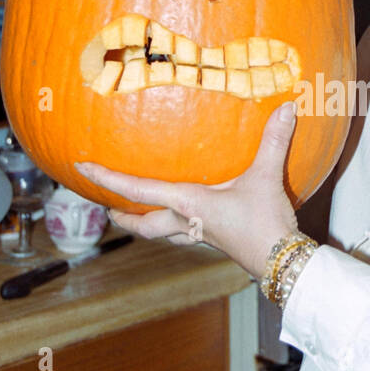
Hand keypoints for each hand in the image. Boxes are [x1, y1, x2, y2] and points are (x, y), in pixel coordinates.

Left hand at [75, 101, 298, 278]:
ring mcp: (201, 235)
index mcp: (189, 203)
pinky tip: (188, 217)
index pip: (138, 189)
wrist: (282, 263)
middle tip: (108, 210)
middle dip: (124, 217)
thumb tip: (286, 107)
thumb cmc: (265, 223)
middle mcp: (188, 220)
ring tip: (137, 215)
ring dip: (147, 224)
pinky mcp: (217, 241)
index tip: (83, 170)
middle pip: (145, 224)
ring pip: (164, 233)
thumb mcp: (266, 177)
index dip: (108, 178)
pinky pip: (188, 232)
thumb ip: (273, 141)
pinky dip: (177, 225)